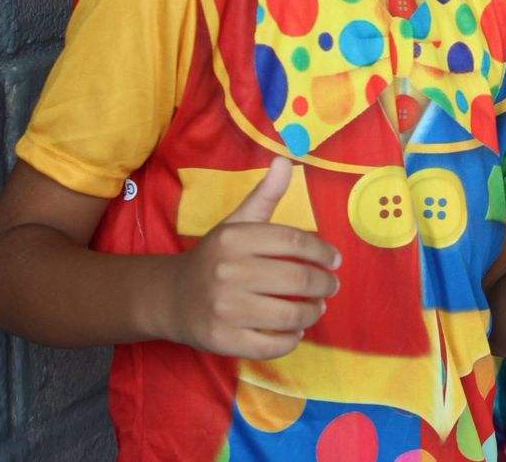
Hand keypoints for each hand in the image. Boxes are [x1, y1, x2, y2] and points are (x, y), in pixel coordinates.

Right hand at [162, 157, 340, 359]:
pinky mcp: (221, 339)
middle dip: (323, 284)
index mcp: (235, 239)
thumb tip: (286, 160)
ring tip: (316, 308)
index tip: (335, 261)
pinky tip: (294, 331)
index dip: (323, 252)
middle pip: (296, 278)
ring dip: (311, 312)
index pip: (294, 242)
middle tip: (330, 287)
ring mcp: (224, 308)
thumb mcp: (236, 223)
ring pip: (287, 314)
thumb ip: (264, 195)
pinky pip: (269, 345)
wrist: (170, 297)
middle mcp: (228, 272)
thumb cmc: (214, 257)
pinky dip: (290, 340)